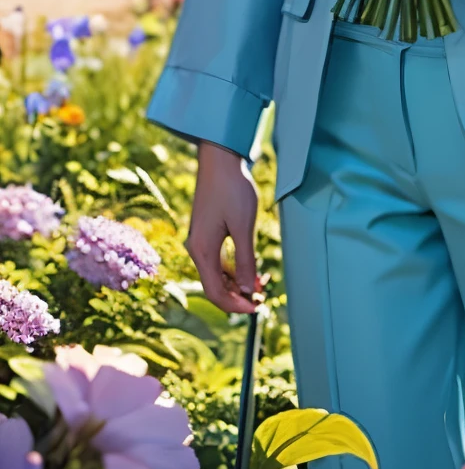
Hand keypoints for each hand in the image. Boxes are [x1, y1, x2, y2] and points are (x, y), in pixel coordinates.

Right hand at [187, 142, 263, 313]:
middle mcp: (197, 249)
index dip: (235, 305)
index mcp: (203, 251)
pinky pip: (219, 260)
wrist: (219, 160)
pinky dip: (234, 269)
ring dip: (237, 283)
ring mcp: (201, 241)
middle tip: (262, 298)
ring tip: (261, 284)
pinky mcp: (207, 233)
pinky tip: (251, 269)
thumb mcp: (243, 227)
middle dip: (238, 296)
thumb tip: (248, 290)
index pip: (215, 293)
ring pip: (217, 274)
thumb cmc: (232, 190)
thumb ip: (245, 260)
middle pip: (215, 287)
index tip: (257, 307)